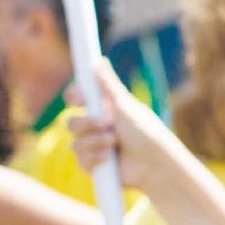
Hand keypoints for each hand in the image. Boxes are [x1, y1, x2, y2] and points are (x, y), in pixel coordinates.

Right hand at [67, 58, 174, 190]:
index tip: (80, 98)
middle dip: (86, 123)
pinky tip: (110, 158)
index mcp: (102, 108)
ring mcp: (93, 146)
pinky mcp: (93, 164)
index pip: (77, 98)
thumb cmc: (145, 131)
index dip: (74, 96)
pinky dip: (96, 158)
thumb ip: (109, 85)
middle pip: (71, 122)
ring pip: (75, 143)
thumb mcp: (125, 105)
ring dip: (95, 142)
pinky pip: (81, 160)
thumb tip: (99, 60)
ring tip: (114, 142)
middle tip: (106, 124)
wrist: (154, 163)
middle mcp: (95, 126)